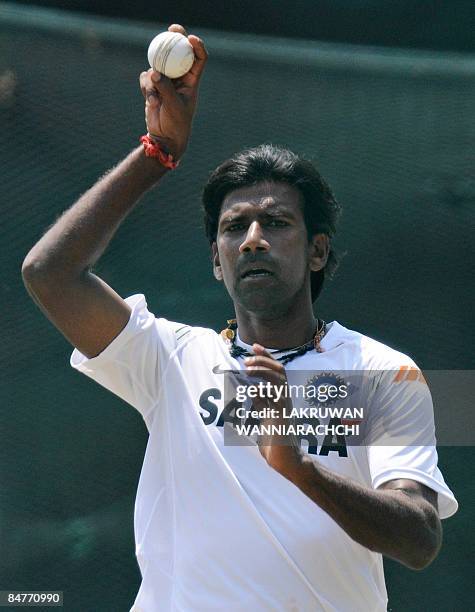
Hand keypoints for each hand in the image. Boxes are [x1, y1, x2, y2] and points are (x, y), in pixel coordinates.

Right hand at [139, 24, 207, 159]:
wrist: (164, 137)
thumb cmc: (176, 124)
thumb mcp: (174, 107)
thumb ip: (165, 89)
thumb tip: (154, 72)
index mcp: (192, 81)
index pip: (199, 59)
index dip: (197, 46)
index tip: (190, 39)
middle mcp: (179, 78)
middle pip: (179, 52)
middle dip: (176, 38)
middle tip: (172, 29)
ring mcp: (165, 81)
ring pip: (158, 66)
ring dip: (154, 79)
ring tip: (156, 98)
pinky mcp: (153, 86)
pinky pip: (146, 78)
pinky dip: (146, 88)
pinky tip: (150, 101)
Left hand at [244, 344, 303, 478]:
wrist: (286, 460)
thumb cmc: (275, 440)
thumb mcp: (264, 416)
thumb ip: (260, 403)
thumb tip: (252, 388)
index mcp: (281, 396)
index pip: (276, 370)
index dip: (266, 357)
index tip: (255, 346)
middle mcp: (285, 399)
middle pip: (280, 371)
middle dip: (264, 361)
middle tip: (248, 359)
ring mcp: (285, 407)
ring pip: (279, 381)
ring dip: (263, 371)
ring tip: (248, 369)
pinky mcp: (282, 417)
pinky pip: (275, 398)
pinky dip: (263, 390)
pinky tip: (252, 389)